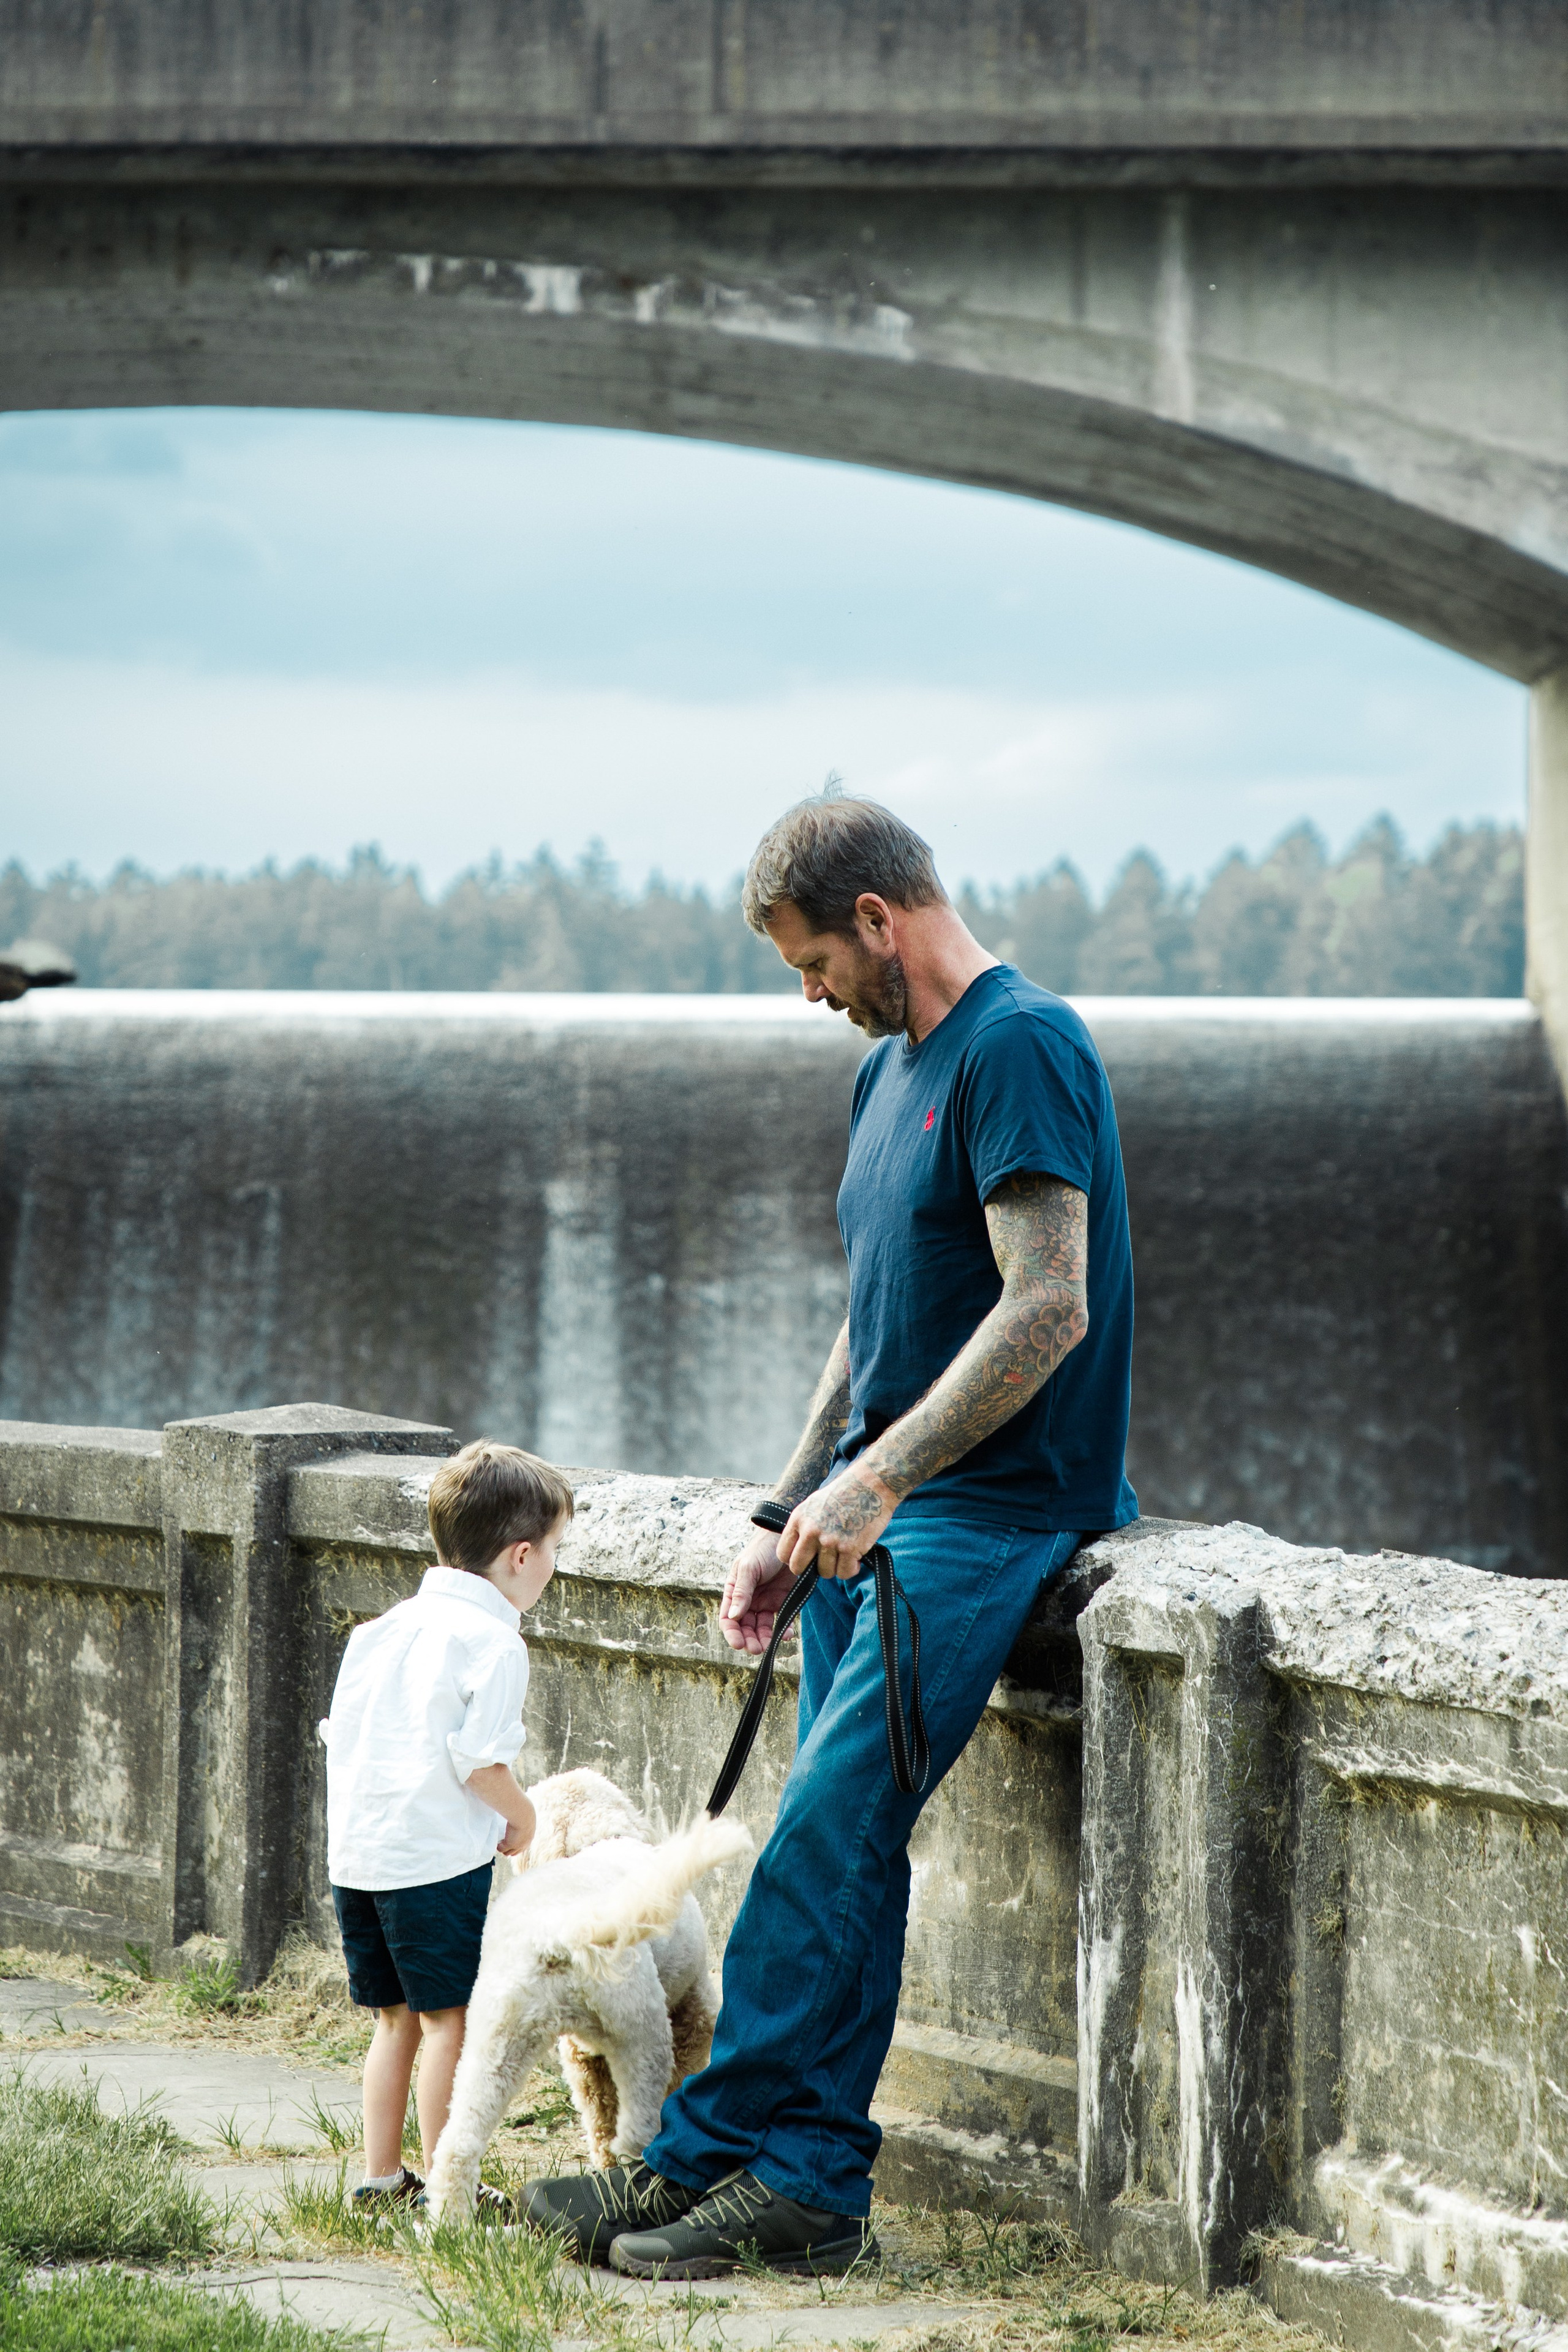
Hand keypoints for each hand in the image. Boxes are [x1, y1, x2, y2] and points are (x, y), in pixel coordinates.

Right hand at [496, 1817, 531, 1857]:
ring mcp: (516, 1845)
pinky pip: (501, 1849)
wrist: (523, 1815)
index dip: (515, 1846)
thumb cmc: (525, 1812)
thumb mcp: (526, 1818)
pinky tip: (496, 1842)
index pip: (522, 1847)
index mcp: (529, 1838)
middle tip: (503, 1843)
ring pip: (507, 1853)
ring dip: (503, 1849)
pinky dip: (498, 1847)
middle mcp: (524, 1844)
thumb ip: (523, 1820)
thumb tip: (521, 1817)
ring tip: (499, 1843)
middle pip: (514, 1852)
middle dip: (508, 1849)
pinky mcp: (509, 1844)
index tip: (510, 1840)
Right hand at [720, 1530, 801, 1655]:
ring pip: (762, 1628)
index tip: (738, 1644)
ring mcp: (765, 1602)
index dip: (731, 1633)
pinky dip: (782, 1630)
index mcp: (734, 1591)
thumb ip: (741, 1592)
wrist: (787, 1537)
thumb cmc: (763, 1549)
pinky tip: (786, 1634)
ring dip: (764, 1638)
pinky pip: (780, 1621)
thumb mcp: (748, 1567)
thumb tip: (733, 1616)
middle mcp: (748, 1600)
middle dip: (749, 1640)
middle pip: (745, 1627)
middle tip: (756, 1649)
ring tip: (770, 1646)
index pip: (727, 1618)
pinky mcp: (782, 1602)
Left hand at [778, 1467, 895, 1581]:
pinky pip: (845, 1573)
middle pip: (797, 1568)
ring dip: (835, 1568)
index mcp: (799, 1518)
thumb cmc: (843, 1493)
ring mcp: (830, 1541)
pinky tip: (855, 1558)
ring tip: (843, 1555)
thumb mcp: (813, 1504)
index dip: (793, 1559)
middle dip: (810, 1569)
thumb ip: (803, 1526)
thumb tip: (798, 1549)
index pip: (782, 1553)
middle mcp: (811, 1531)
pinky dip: (851, 1569)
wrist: (870, 1485)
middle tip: (822, 1563)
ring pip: (824, 1572)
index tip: (805, 1558)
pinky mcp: (850, 1548)